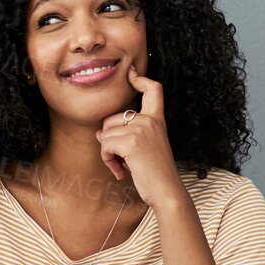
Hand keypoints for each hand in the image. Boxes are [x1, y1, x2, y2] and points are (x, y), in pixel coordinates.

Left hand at [95, 64, 188, 208]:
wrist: (166, 191)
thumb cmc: (154, 174)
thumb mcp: (142, 150)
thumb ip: (124, 137)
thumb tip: (98, 133)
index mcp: (156, 120)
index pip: (153, 91)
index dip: (141, 79)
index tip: (131, 73)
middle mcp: (149, 120)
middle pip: (112, 119)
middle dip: (110, 140)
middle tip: (123, 159)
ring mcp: (141, 129)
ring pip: (105, 135)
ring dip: (108, 154)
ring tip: (123, 166)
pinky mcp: (131, 142)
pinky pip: (104, 146)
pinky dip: (107, 160)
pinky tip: (120, 171)